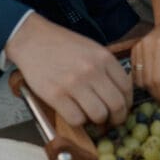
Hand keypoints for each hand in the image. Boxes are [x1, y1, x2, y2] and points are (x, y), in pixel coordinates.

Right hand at [5, 13, 131, 126]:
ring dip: (97, 120)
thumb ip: (107, 68)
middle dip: (117, 117)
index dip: (127, 103)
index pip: (126, 88)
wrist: (32, 39)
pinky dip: (78, 120)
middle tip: (111, 120)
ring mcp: (74, 84)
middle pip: (116, 105)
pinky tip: (74, 112)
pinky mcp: (56, 95)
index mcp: (104, 57)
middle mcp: (92, 71)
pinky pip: (76, 119)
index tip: (122, 108)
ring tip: (91, 116)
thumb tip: (120, 93)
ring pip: (98, 115)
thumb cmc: (63, 45)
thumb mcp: (91, 48)